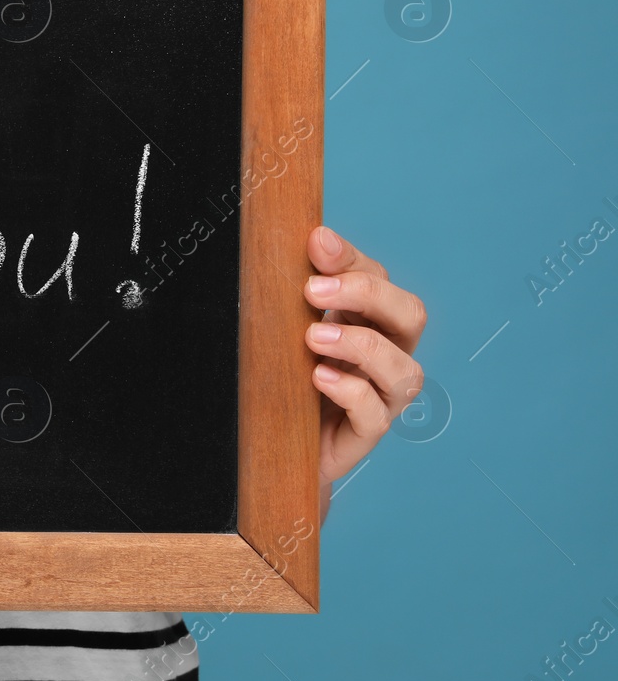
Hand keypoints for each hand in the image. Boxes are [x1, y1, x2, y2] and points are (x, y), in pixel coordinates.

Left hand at [302, 225, 426, 522]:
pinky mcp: (365, 434)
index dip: (352, 260)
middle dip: (367, 294)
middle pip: (409, 315)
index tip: (317, 243)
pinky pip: (376, 414)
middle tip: (313, 289)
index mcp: (367, 320)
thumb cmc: (283, 375)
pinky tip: (319, 377)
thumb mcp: (285, 327)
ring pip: (404, 369)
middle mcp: (385, 355)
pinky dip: (351, 391)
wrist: (271, 440)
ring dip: (361, 345)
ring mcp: (381, 397)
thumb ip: (299, 291)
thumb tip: (305, 240)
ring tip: (313, 337)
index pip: (377, 278)